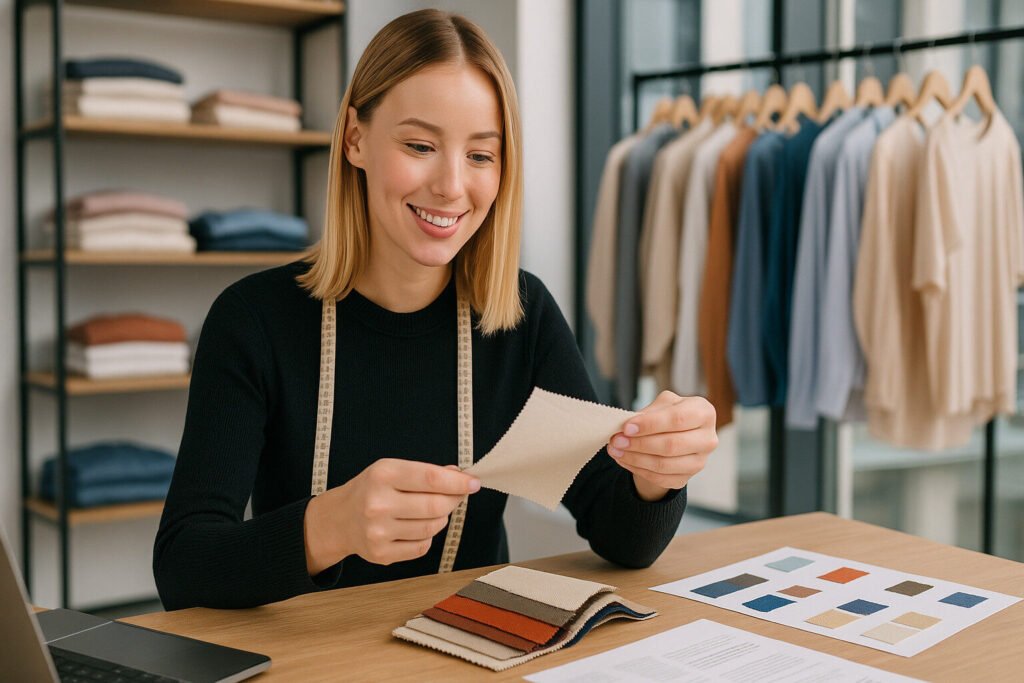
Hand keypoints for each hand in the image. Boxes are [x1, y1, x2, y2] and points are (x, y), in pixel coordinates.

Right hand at [303, 459, 479, 574]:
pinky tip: (415, 527)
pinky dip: (427, 537)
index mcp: (382, 475)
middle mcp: (378, 503)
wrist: (339, 519)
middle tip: (457, 496)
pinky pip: (422, 546)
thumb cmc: (372, 489)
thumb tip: (461, 476)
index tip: (474, 483)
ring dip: (440, 518)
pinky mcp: (381, 554)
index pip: (431, 478)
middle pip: (436, 506)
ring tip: (430, 510)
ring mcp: (378, 532)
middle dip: (454, 500)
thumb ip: (427, 472)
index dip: (458, 482)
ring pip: (432, 528)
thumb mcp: (393, 470)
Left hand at [606, 391, 716, 501]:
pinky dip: (637, 469)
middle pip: (671, 445)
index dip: (650, 424)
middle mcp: (708, 439)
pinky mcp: (686, 478)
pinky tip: (623, 459)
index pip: (677, 419)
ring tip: (615, 450)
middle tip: (617, 440)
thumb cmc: (669, 416)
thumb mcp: (662, 405)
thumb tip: (627, 426)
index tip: (627, 427)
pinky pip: (659, 478)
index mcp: (704, 413)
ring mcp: (700, 462)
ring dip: (635, 458)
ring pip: (664, 465)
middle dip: (639, 443)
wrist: (674, 435)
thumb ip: (649, 413)